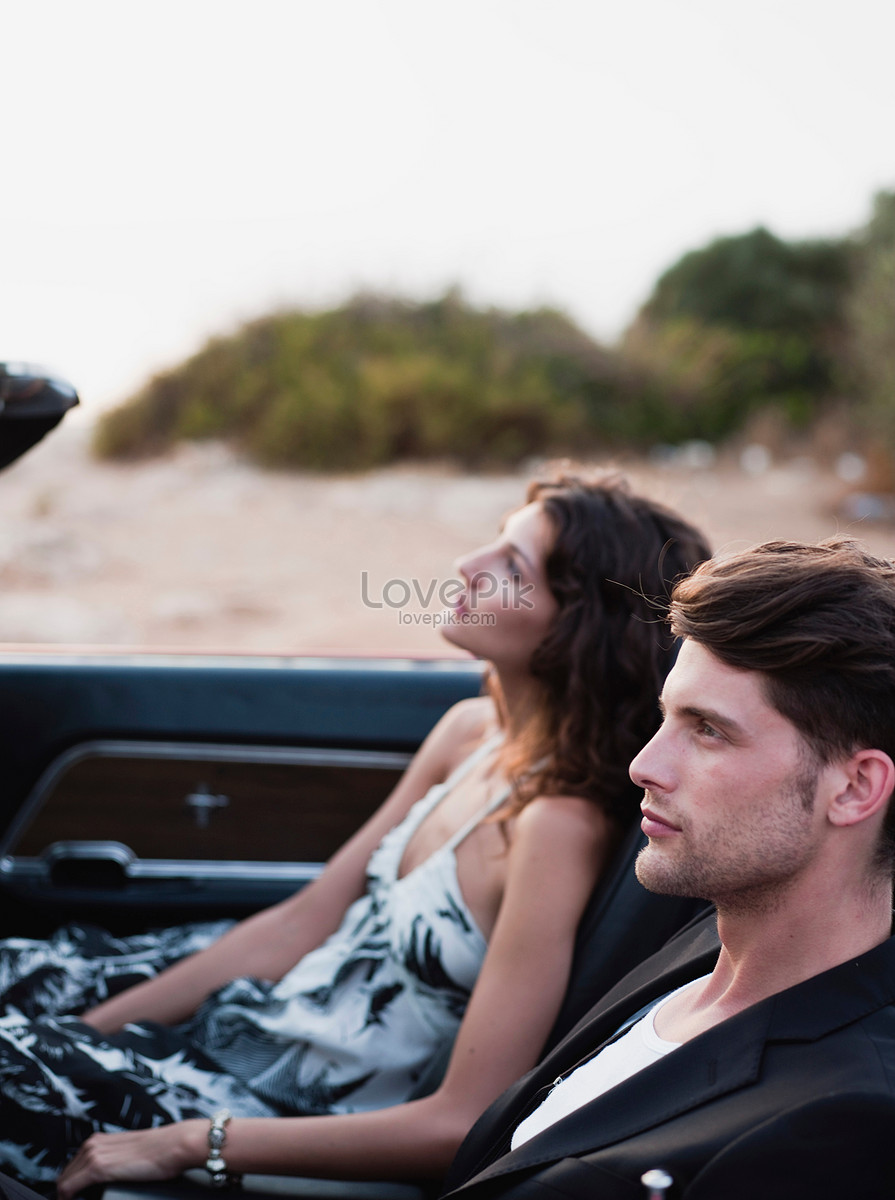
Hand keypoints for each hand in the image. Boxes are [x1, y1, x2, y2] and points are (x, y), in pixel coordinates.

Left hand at [56, 1121, 203, 1199]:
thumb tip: (112, 1176)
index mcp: (100, 1140)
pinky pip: (68, 1188)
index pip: (72, 1167)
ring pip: (64, 1182)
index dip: (71, 1186)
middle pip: (65, 1175)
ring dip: (67, 1197)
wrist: (175, 1145)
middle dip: (67, 1193)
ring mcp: (94, 1154)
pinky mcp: (99, 1167)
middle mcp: (93, 1144)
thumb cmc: (161, 1150)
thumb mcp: (130, 1153)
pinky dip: (68, 1199)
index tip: (77, 1197)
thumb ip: (115, 1160)